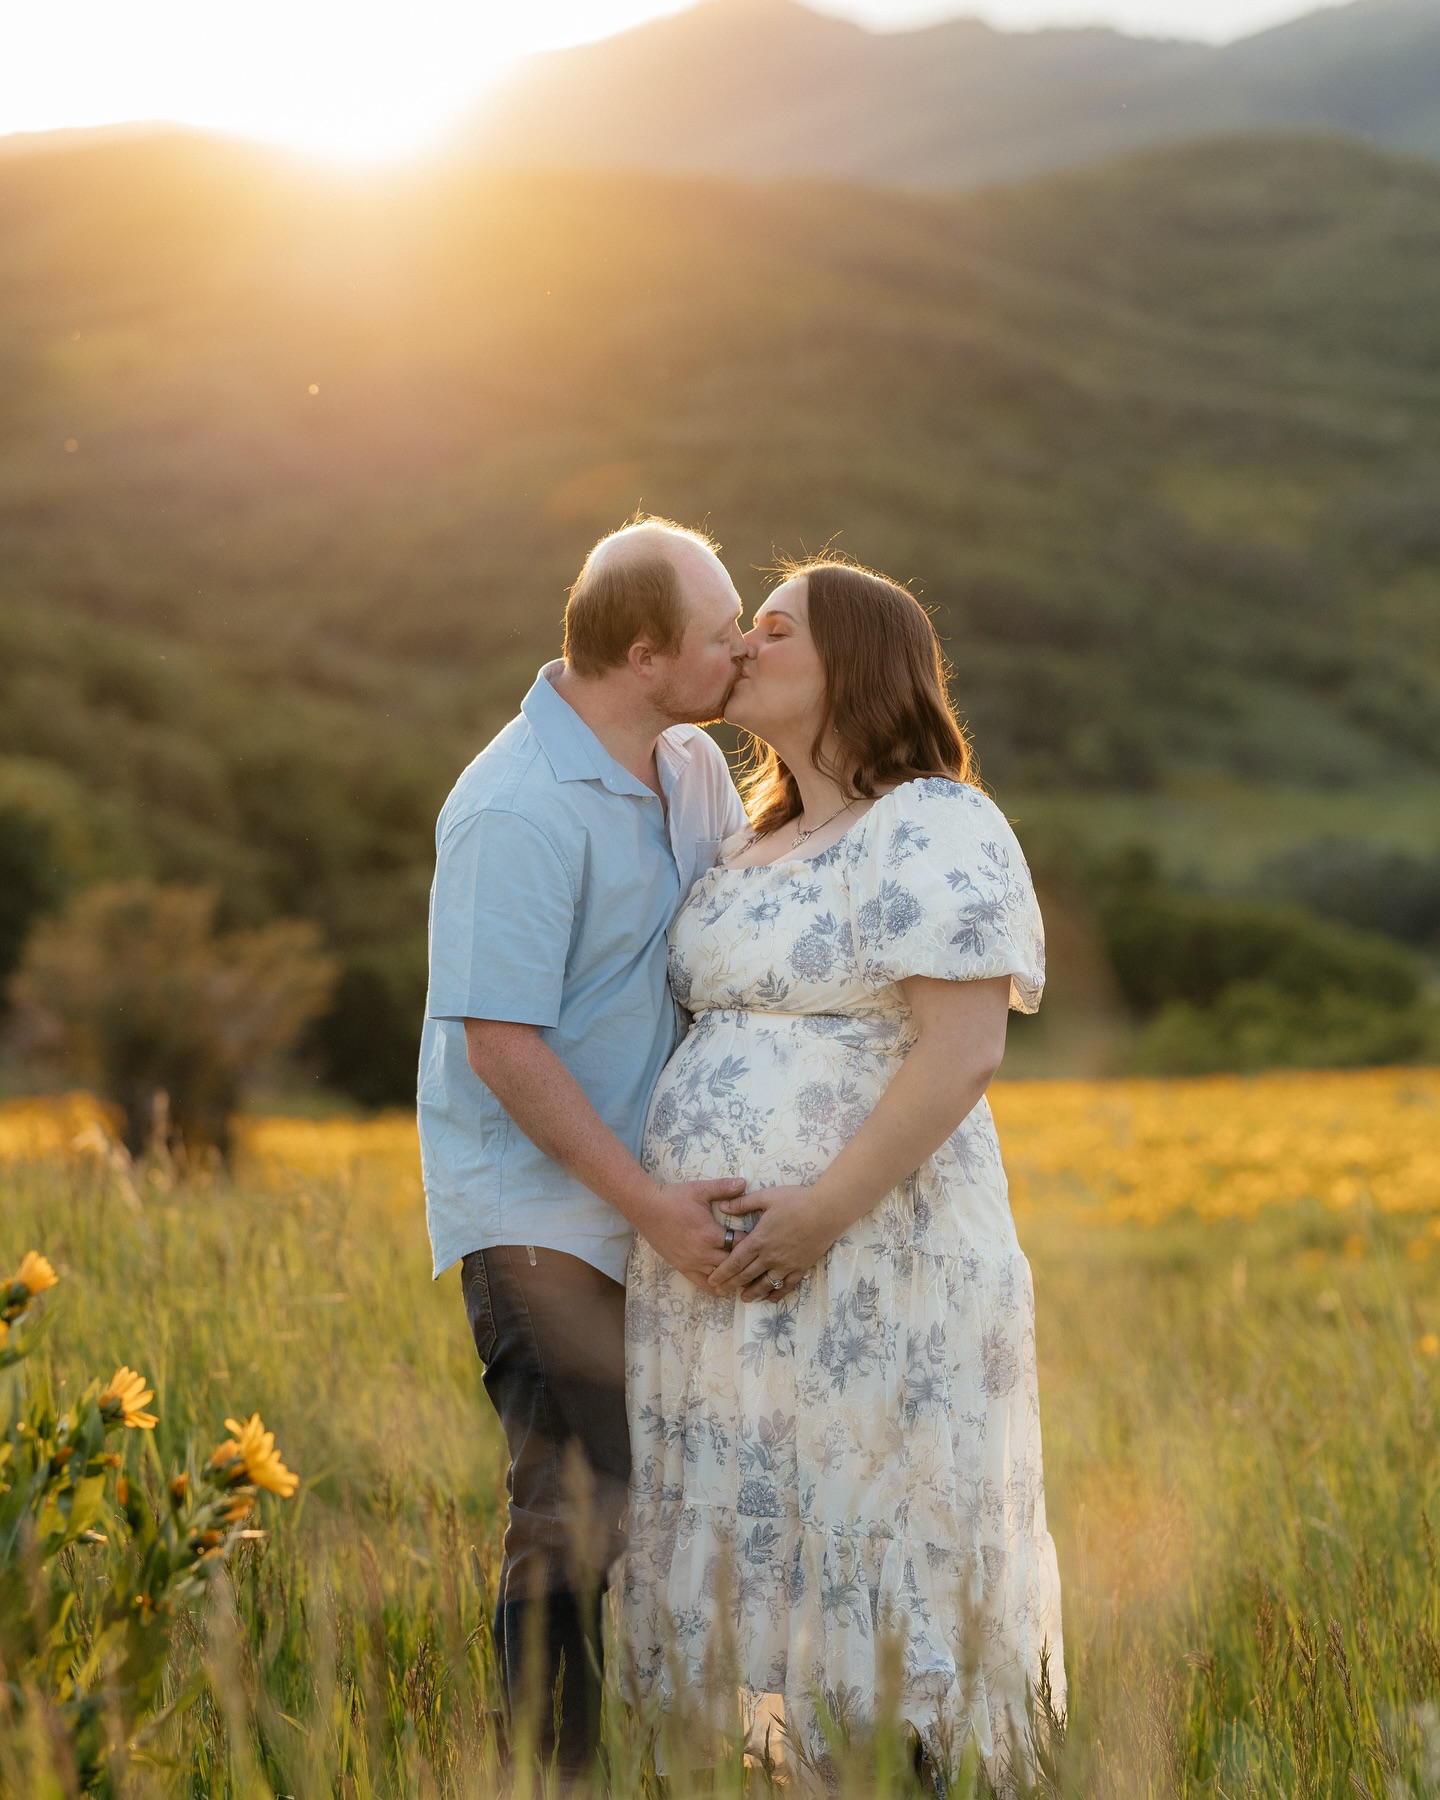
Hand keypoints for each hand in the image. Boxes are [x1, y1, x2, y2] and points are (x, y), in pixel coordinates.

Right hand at [638, 1177, 747, 1291]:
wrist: (646, 1209)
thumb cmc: (674, 1198)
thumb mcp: (700, 1189)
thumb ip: (723, 1187)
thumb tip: (744, 1182)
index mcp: (711, 1234)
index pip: (741, 1244)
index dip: (752, 1242)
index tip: (759, 1239)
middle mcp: (703, 1253)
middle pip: (733, 1265)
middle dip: (746, 1262)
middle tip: (756, 1258)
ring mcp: (692, 1263)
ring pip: (720, 1278)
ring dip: (733, 1275)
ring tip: (745, 1273)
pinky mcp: (683, 1268)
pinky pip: (703, 1284)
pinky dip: (716, 1286)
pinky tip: (725, 1286)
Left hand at [709, 1185, 835, 1301]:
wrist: (826, 1210)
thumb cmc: (796, 1200)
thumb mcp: (766, 1197)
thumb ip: (743, 1203)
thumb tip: (722, 1207)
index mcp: (759, 1240)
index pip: (735, 1261)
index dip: (722, 1273)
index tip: (712, 1280)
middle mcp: (770, 1256)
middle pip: (746, 1276)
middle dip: (731, 1285)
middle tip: (720, 1293)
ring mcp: (786, 1264)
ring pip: (765, 1284)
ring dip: (753, 1293)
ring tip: (744, 1299)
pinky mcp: (801, 1267)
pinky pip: (787, 1286)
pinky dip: (778, 1294)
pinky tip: (772, 1298)